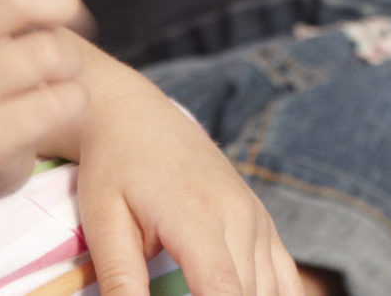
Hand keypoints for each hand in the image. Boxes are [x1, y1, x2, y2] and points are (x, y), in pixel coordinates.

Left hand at [73, 65, 303, 295]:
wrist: (134, 112)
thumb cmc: (113, 167)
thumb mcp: (104, 222)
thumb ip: (122, 281)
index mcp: (199, 217)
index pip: (226, 293)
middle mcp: (240, 216)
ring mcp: (257, 217)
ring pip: (272, 292)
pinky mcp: (261, 220)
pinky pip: (286, 277)